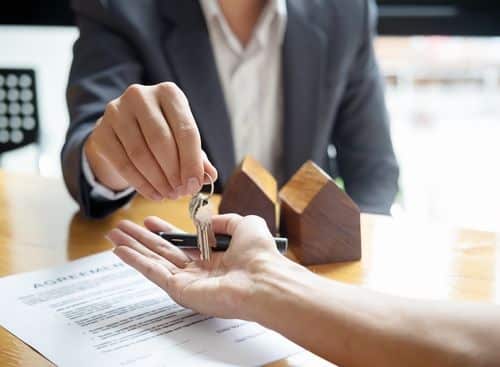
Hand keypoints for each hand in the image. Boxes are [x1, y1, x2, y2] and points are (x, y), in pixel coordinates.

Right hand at [84, 82, 217, 199]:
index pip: (185, 130)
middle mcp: (141, 96)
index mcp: (169, 92)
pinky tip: (154, 194)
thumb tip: (210, 176)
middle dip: (174, 172)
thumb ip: (198, 157)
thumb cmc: (161, 133)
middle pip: (161, 141)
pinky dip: (141, 184)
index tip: (195, 184)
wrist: (122, 130)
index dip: (192, 161)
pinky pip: (123, 164)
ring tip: (169, 194)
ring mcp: (116, 111)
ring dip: (158, 181)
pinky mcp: (101, 131)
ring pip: (140, 154)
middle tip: (181, 192)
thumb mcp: (183, 139)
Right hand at [108, 214, 284, 318]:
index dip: (164, 230)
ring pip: (154, 261)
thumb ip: (224, 220)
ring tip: (113, 235)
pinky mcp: (180, 290)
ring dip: (132, 248)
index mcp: (214, 257)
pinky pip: (153, 273)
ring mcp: (188, 282)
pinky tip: (120, 250)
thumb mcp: (245, 224)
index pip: (182, 242)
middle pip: (163, 251)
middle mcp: (199, 271)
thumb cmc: (260, 254)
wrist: (264, 279)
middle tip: (121, 227)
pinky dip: (135, 261)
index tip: (149, 220)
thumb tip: (207, 221)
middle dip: (141, 238)